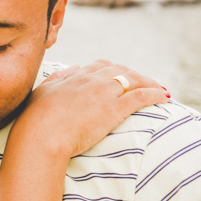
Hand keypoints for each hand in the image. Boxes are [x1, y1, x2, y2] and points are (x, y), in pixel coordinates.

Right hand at [16, 60, 168, 158]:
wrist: (41, 134)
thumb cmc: (36, 118)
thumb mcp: (44, 90)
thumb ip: (59, 77)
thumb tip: (72, 67)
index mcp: (76, 76)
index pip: (101, 66)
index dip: (114, 70)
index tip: (121, 76)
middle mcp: (93, 80)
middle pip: (121, 70)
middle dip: (135, 76)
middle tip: (145, 84)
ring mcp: (105, 93)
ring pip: (134, 80)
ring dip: (149, 83)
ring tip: (159, 90)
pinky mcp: (114, 109)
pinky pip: (141, 97)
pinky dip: (155, 95)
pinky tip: (164, 97)